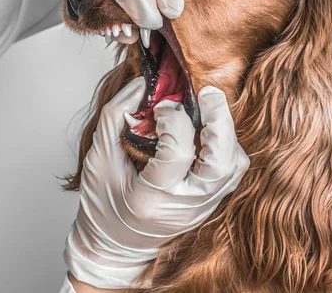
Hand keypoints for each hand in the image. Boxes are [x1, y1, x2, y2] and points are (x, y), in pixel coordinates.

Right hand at [64, 78, 249, 288]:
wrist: (114, 247)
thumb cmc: (101, 204)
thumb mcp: (97, 159)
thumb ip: (116, 118)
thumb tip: (141, 85)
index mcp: (152, 197)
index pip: (177, 152)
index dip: (172, 119)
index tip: (159, 105)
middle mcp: (184, 206)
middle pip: (222, 162)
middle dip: (221, 121)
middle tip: (208, 94)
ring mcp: (201, 208)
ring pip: (234, 167)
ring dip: (226, 134)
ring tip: (207, 113)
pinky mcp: (209, 206)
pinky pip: (232, 173)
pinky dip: (225, 147)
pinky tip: (206, 134)